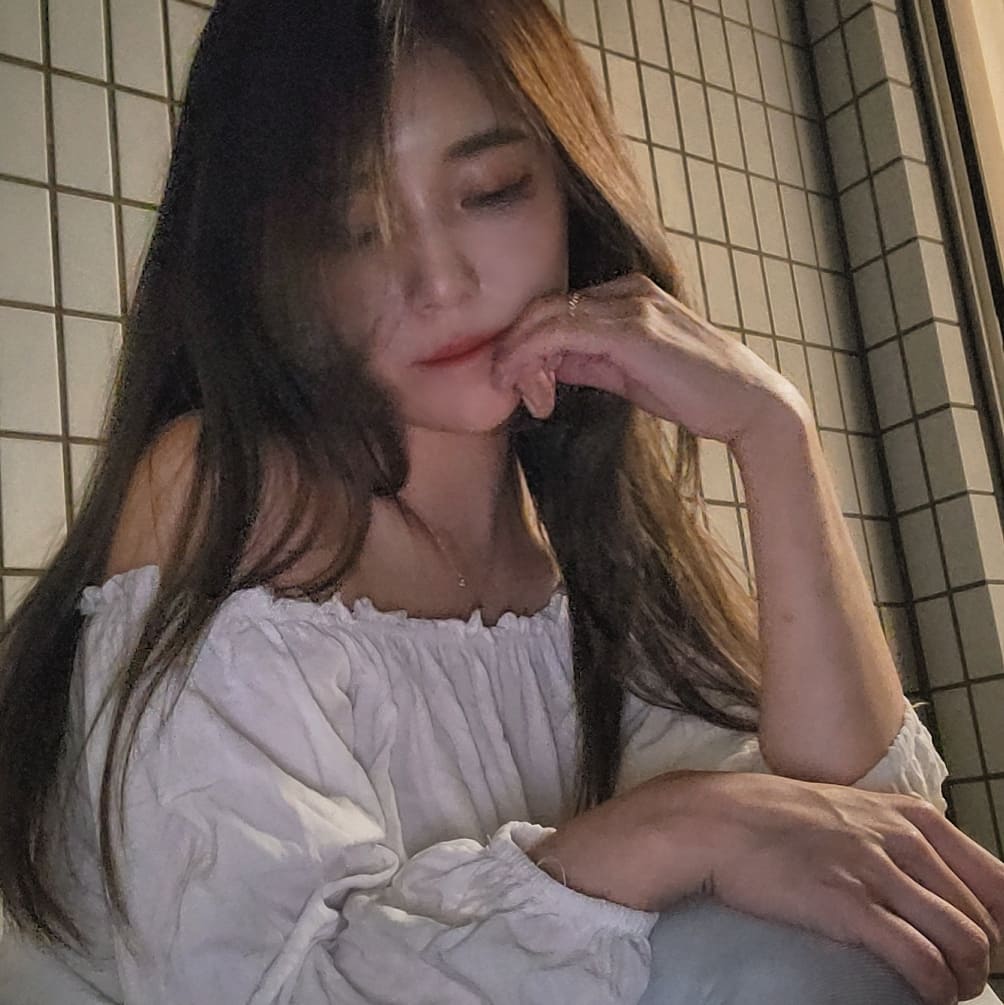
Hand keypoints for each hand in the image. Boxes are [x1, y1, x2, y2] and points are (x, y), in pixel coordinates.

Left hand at [490, 272, 803, 446]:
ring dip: (517, 353)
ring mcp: (631, 306)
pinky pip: (562, 333)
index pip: (556, 308)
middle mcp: (627, 290)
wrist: (748, 404)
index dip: (526, 341)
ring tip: (508, 387)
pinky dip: (533, 356)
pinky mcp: (633, 329)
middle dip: (514, 345)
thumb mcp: (627, 373)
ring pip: (547, 316)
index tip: (517, 382)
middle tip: (502, 384)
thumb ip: (586, 361)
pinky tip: (526, 384)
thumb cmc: (693, 392)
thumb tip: (544, 364)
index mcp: (628, 294)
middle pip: (544, 306)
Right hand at [687, 770, 1003, 1004]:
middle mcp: (902, 839)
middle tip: (959, 976)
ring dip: (964, 980)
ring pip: (963, 942)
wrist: (716, 821)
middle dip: (981, 959)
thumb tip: (923, 876)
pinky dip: (934, 988)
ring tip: (945, 991)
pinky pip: (920, 961)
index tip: (987, 943)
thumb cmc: (773, 815)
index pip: (993, 877)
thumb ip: (890, 833)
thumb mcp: (847, 808)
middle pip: (980, 917)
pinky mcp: (849, 905)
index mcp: (908, 815)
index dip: (1001, 921)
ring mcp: (876, 871)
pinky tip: (924, 996)